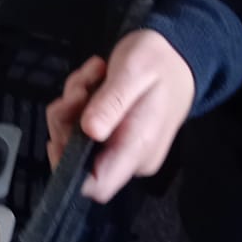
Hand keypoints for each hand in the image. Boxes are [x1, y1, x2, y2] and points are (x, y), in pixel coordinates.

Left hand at [48, 29, 195, 205]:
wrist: (177, 56)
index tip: (63, 129)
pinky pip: (82, 126)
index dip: (70, 167)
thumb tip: (89, 131)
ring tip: (93, 74)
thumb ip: (111, 103)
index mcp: (137, 148)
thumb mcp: (132, 73)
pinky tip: (95, 79)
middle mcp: (129, 157)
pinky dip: (80, 101)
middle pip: (76, 157)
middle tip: (82, 86)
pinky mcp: (115, 136)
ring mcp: (121, 148)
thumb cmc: (158, 61)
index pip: (98, 186)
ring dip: (73, 103)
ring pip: (74, 136)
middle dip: (68, 118)